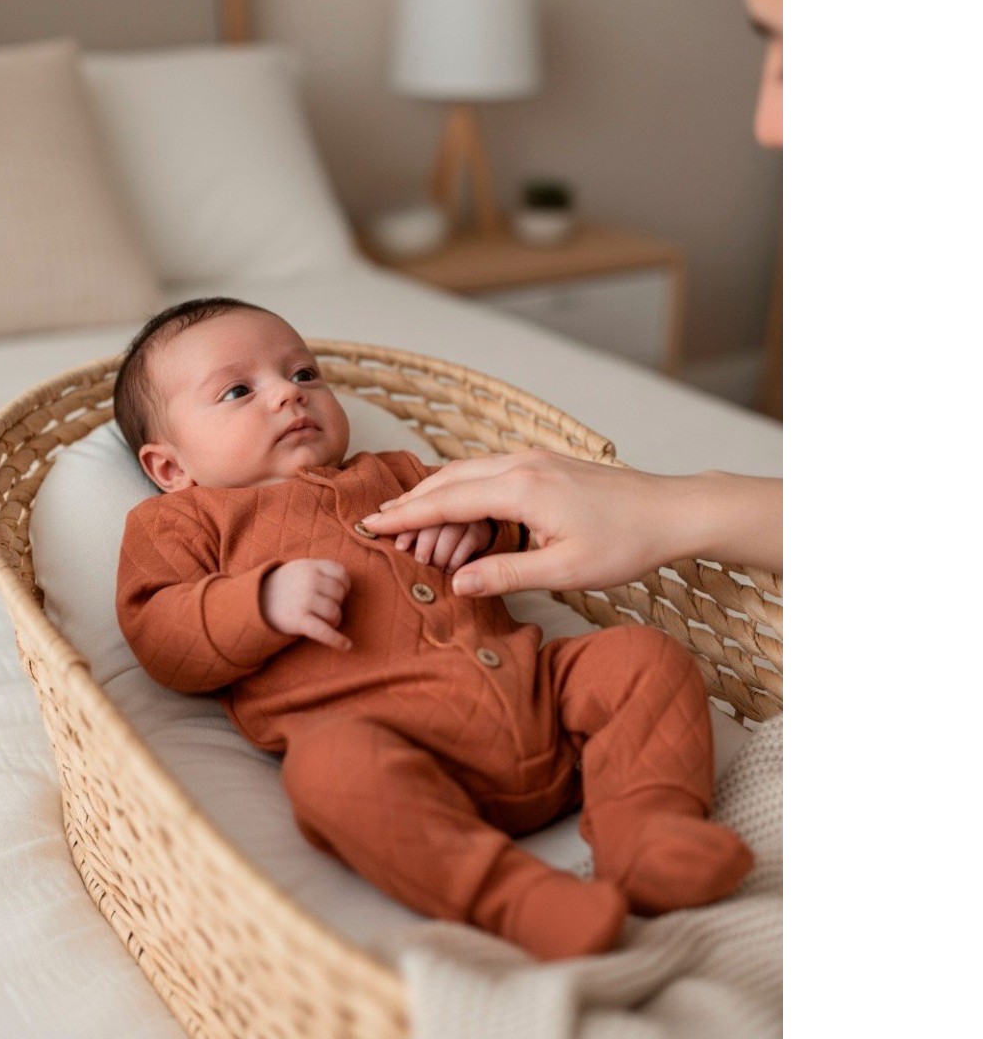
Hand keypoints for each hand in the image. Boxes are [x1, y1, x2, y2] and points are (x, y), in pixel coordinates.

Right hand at [261, 559, 352, 650]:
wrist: (255, 601)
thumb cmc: (284, 586)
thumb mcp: (300, 568)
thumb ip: (321, 570)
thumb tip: (345, 583)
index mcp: (310, 567)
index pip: (341, 574)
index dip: (345, 585)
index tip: (339, 593)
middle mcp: (309, 581)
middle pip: (339, 594)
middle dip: (337, 604)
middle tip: (323, 608)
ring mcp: (304, 600)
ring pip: (335, 613)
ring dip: (334, 621)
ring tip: (324, 622)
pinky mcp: (299, 620)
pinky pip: (324, 632)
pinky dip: (337, 640)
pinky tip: (347, 646)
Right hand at [361, 451, 781, 596]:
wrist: (673, 511)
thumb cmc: (625, 541)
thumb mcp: (564, 570)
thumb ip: (505, 574)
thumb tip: (457, 584)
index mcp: (520, 489)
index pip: (447, 500)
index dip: (407, 515)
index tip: (373, 525)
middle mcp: (521, 465)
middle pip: (450, 479)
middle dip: (413, 502)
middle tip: (381, 523)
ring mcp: (534, 460)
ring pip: (469, 472)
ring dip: (439, 497)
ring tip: (416, 528)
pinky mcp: (546, 466)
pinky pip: (491, 473)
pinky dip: (466, 491)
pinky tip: (462, 513)